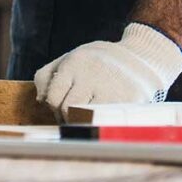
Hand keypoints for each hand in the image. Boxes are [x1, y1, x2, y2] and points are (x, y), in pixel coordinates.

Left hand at [34, 23, 181, 119]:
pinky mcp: (126, 101)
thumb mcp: (71, 58)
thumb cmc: (99, 62)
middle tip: (73, 117)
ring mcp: (109, 88)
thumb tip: (40, 99)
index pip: (52, 97)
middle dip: (66, 118)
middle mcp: (90, 75)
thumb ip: (48, 75)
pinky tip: (102, 118)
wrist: (141, 58)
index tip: (61, 110)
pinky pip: (103, 121)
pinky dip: (99, 124)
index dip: (54, 108)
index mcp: (74, 63)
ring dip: (81, 124)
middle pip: (66, 110)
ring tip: (86, 119)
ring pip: (83, 118)